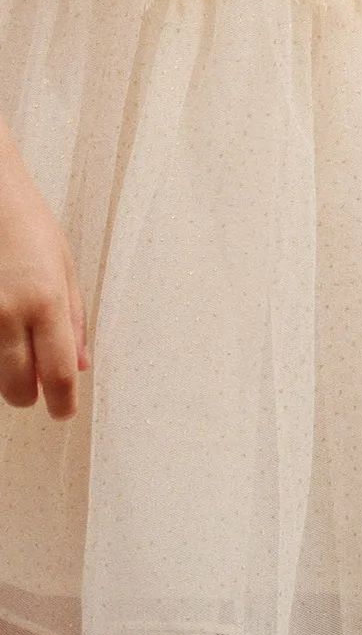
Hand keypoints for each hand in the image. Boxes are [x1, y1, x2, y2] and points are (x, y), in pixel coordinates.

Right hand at [0, 134, 87, 419]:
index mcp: (46, 301)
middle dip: (31, 391)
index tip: (64, 411)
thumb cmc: (25, 223)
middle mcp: (8, 315)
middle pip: (19, 391)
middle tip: (37, 376)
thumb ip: (74, 320)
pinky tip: (1, 329)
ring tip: (15, 335)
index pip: (59, 376)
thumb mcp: (63, 265)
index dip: (62, 404)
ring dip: (6, 372)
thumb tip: (81, 365)